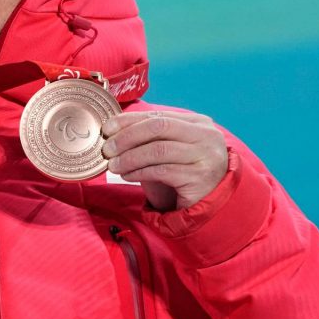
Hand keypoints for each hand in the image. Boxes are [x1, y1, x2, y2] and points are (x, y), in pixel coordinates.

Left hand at [101, 111, 227, 211]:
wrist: (210, 202)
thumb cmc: (184, 171)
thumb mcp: (171, 148)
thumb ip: (151, 136)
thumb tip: (113, 130)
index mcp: (198, 122)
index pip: (158, 116)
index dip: (129, 120)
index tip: (107, 128)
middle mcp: (206, 136)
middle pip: (158, 127)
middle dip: (127, 137)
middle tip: (107, 148)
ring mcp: (206, 156)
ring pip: (158, 150)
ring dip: (130, 157)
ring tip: (113, 165)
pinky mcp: (200, 178)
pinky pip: (162, 171)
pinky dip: (139, 172)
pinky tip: (127, 175)